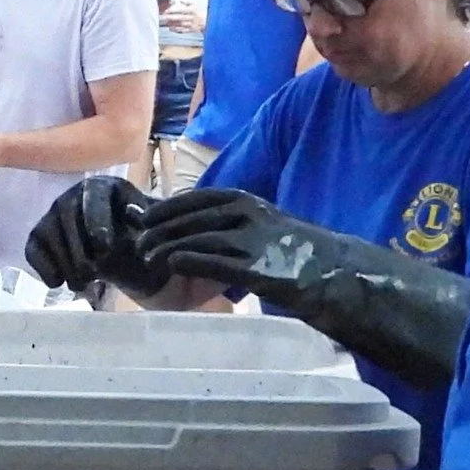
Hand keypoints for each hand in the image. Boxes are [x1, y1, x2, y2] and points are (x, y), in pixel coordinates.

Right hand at [22, 176, 171, 295]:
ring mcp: (52, 215)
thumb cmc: (137, 235)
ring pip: (48, 235)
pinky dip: (43, 267)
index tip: (104, 248)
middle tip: (90, 275)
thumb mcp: (149, 227)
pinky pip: (33, 249)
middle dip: (78, 250)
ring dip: (63, 263)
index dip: (97, 223)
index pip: (94, 200)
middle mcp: (72, 196)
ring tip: (81, 285)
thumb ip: (146, 221)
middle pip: (67, 218)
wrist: (123, 252)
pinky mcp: (39, 236)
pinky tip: (57, 283)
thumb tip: (136, 214)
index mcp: (101, 187)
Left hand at [135, 188, 340, 310]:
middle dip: (162, 229)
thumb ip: (226, 222)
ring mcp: (253, 242)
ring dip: (168, 247)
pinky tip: (172, 265)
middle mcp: (248, 215)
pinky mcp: (257, 269)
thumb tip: (183, 226)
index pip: (197, 198)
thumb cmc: (287, 250)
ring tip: (149, 257)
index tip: (145, 217)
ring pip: (200, 239)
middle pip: (193, 218)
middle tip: (140, 242)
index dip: (168, 208)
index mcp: (247, 201)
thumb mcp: (257, 223)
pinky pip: (216, 263)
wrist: (329, 271)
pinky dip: (190, 261)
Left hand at [161, 0, 204, 35]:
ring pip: (180, 24)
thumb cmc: (198, 12)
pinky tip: (170, 28)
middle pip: (179, 17)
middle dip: (171, 17)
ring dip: (172, 24)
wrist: (206, 22)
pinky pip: (182, 30)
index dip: (173, 10)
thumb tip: (180, 0)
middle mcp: (191, 17)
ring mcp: (191, 24)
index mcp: (192, 10)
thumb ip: (187, 2)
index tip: (166, 10)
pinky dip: (176, 30)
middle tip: (164, 16)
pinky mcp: (190, 30)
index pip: (181, 10)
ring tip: (166, 22)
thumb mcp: (194, 5)